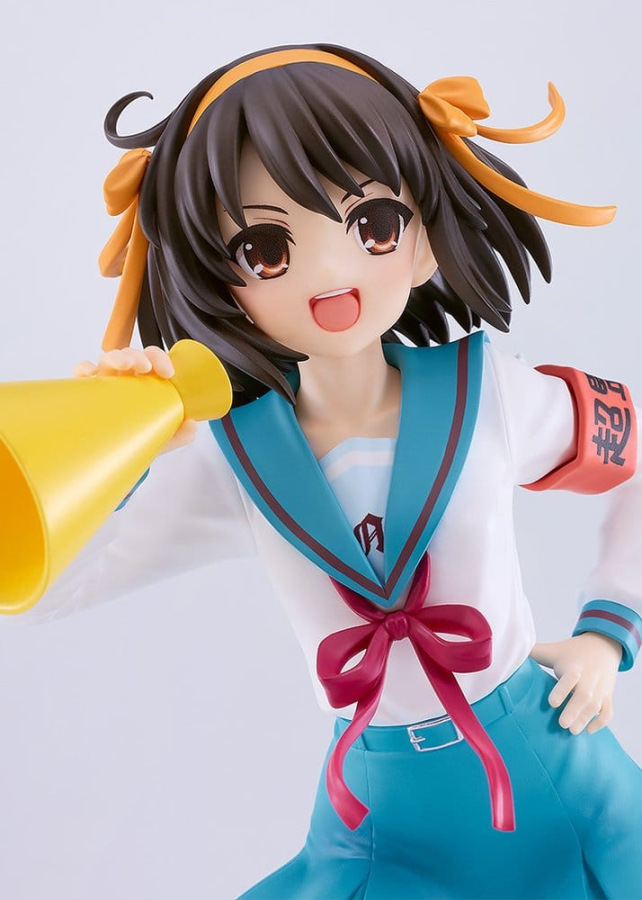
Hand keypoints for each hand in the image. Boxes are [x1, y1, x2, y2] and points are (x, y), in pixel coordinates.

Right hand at [73, 346, 196, 453]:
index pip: (151, 358)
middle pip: (129, 354)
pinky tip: (90, 375)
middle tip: (145, 367)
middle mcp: (124, 378)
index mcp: (144, 381)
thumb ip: (180, 433)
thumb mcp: (162, 437)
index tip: (168, 372)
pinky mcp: (87, 392)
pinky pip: (81, 374)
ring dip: (116, 357)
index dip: (159, 358)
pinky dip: (84, 369)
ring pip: (107, 359)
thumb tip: (192, 425)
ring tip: (124, 365)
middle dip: (138, 355)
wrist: (115, 456)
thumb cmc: (139, 438)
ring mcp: (105, 382)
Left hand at [530, 632, 621, 734]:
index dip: (562, 690)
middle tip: (562, 724)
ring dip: (585, 719)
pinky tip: (589, 731)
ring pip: (596, 705)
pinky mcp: (607, 696)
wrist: (603, 645)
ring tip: (572, 731)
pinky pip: (607, 711)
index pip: (570, 678)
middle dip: (574, 710)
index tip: (551, 703)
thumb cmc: (571, 651)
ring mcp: (600, 688)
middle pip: (584, 695)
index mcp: (574, 667)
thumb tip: (510, 652)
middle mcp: (589, 678)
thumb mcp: (553, 650)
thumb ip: (533, 652)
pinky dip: (600, 722)